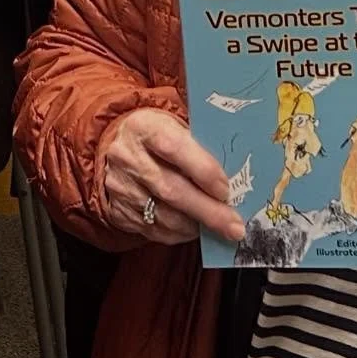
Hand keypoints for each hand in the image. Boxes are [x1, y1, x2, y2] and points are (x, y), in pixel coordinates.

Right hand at [102, 108, 243, 244]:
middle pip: (170, 189)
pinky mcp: (120, 211)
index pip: (173, 147)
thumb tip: (239, 164)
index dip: (202, 170)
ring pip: (164, 215)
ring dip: (197, 226)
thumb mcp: (174, 125)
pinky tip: (195, 228)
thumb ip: (201, 141)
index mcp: (145, 127)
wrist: (117, 148)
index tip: (225, 189)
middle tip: (235, 226)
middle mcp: (128, 156)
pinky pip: (155, 230)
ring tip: (221, 229)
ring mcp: (122, 186)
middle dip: (208, 211)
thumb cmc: (158, 136)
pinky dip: (180, 233)